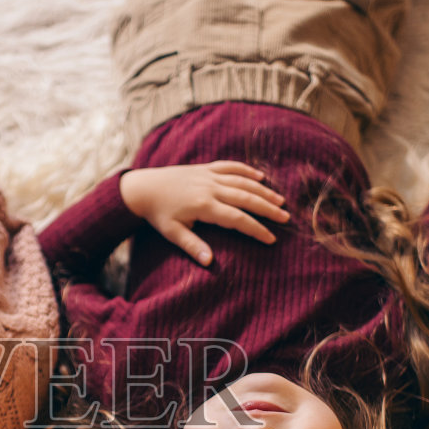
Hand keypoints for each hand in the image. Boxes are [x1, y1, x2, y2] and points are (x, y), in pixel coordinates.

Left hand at [119, 161, 287, 265]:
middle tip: (285, 218)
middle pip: (246, 198)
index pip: (238, 219)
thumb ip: (192, 246)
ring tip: (280, 200)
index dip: (256, 229)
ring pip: (242, 181)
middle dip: (268, 209)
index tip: (271, 239)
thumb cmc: (158, 214)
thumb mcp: (173, 233)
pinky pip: (230, 166)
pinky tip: (260, 178)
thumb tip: (209, 262)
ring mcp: (209, 175)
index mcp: (204, 205)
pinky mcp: (205, 168)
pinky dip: (246, 170)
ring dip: (263, 191)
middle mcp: (210, 188)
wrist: (143, 188)